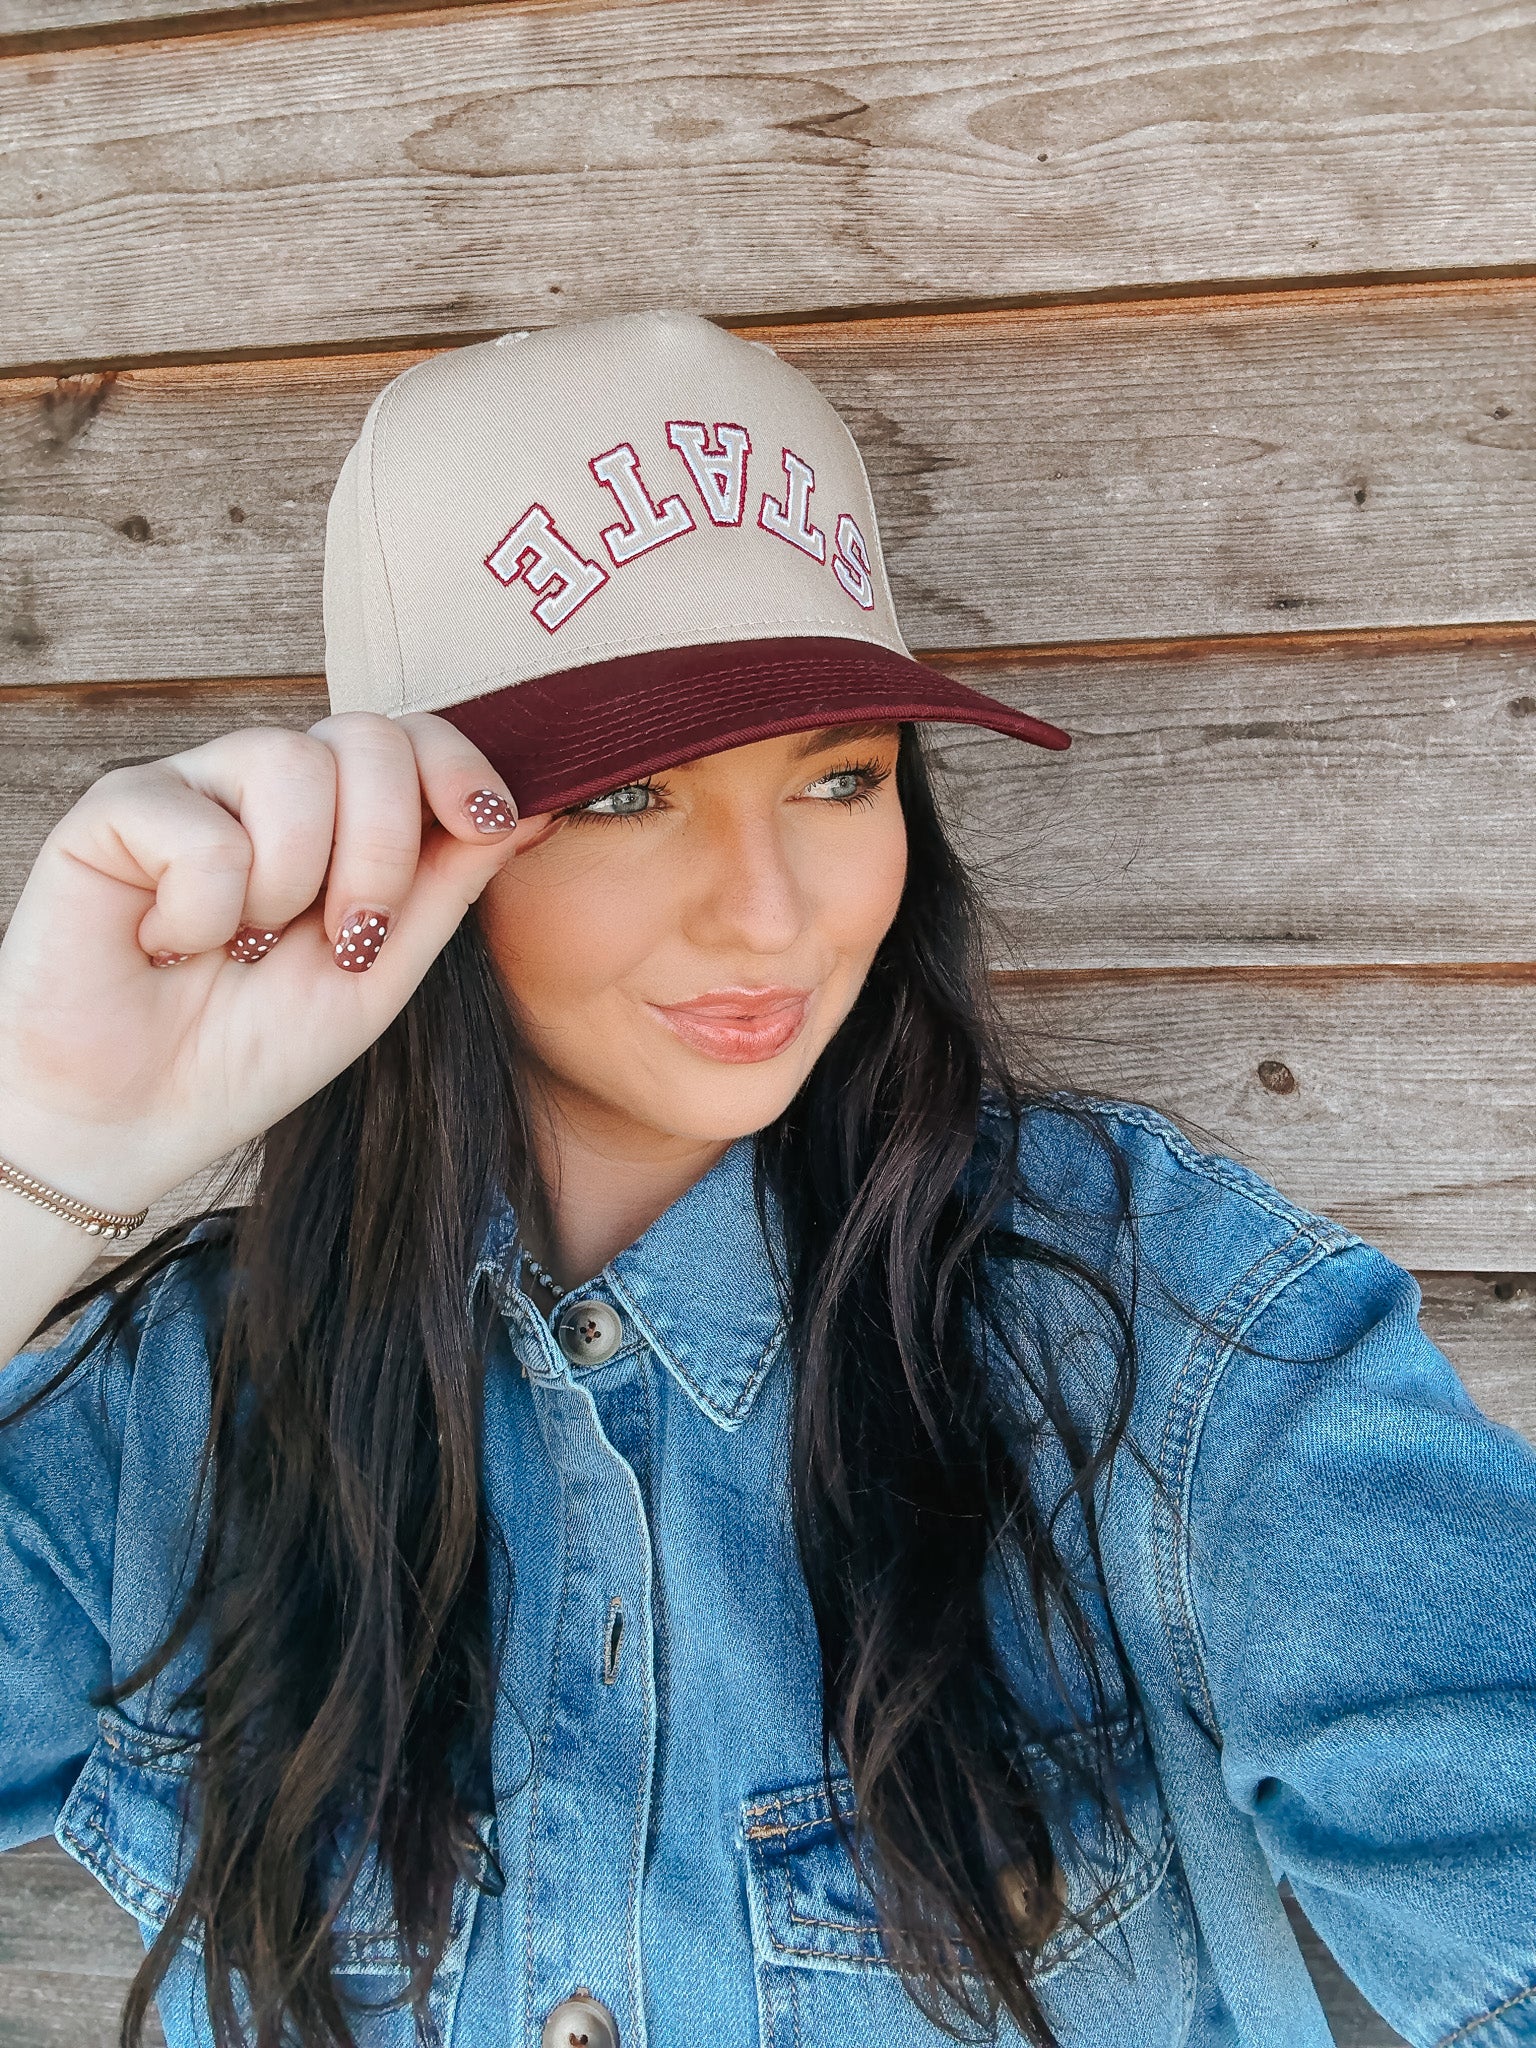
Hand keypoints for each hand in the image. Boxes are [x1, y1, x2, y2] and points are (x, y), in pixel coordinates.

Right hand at [0, 712, 555, 1215]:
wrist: (137, 1120)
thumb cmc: (251, 1051)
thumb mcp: (380, 978)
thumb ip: (446, 888)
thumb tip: (531, 809)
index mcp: (339, 820)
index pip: (413, 737)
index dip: (458, 765)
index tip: (483, 824)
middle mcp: (268, 788)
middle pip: (364, 736)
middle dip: (379, 849)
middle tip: (344, 940)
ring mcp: (193, 788)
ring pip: (288, 762)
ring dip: (288, 885)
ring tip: (241, 948)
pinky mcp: (115, 810)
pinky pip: (199, 824)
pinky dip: (201, 910)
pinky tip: (167, 944)